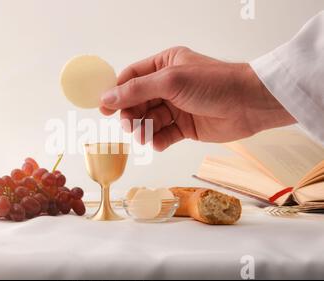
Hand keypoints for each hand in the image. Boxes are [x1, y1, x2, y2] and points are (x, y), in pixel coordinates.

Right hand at [100, 47, 295, 150]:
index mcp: (164, 65)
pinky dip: (158, 140)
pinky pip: (163, 134)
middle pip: (137, 102)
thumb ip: (136, 90)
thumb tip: (107, 97)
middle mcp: (168, 85)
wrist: (249, 104)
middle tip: (130, 125)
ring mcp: (176, 107)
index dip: (116, 93)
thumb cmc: (213, 83)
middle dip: (131, 115)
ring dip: (144, 130)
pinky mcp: (185, 126)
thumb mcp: (170, 80)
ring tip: (145, 136)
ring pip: (148, 120)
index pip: (131, 78)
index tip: (104, 108)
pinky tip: (159, 142)